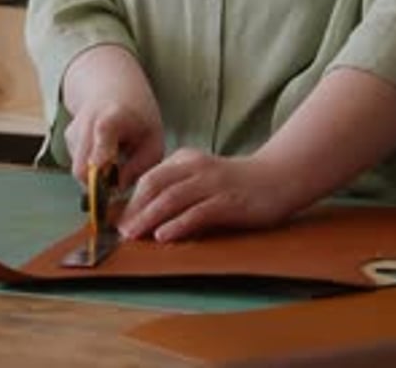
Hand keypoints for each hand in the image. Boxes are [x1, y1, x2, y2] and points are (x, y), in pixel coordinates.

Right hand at [62, 44, 164, 188]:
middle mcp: (87, 121)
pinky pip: (79, 165)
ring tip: (117, 155)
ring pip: (80, 170)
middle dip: (99, 184)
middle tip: (119, 179)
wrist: (114, 89)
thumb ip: (139, 167)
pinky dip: (93, 166)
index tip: (102, 172)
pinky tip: (106, 150)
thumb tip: (116, 188)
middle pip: (83, 167)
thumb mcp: (153, 140)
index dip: (101, 154)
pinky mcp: (68, 138)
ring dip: (98, 174)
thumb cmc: (138, 118)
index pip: (103, 133)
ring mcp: (75, 129)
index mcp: (113, 116)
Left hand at [118, 148, 281, 242]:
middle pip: (156, 185)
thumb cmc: (235, 183)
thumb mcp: (201, 177)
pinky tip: (164, 236)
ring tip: (134, 235)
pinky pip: (198, 212)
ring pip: (173, 197)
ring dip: (150, 217)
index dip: (130, 200)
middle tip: (121, 232)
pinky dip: (179, 224)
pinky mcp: (229, 200)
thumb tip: (144, 215)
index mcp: (186, 160)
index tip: (118, 222)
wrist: (276, 178)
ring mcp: (213, 183)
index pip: (150, 177)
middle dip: (135, 209)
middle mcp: (196, 167)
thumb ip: (177, 189)